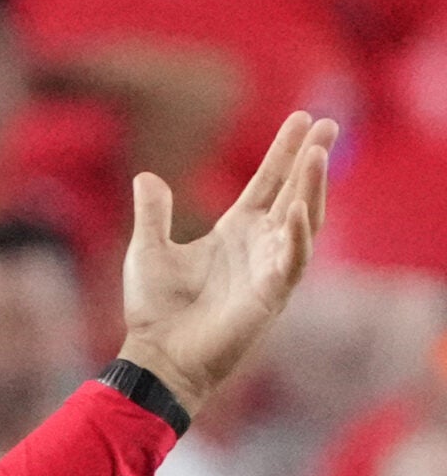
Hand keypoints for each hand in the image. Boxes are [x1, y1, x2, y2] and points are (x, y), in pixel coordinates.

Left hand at [118, 109, 336, 414]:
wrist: (158, 355)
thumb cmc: (156, 309)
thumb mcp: (148, 250)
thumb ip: (153, 214)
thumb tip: (146, 176)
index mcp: (234, 232)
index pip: (267, 183)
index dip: (284, 152)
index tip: (302, 119)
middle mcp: (259, 245)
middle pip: (294, 192)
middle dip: (312, 159)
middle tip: (329, 122)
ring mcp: (269, 269)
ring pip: (302, 220)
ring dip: (312, 188)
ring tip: (318, 154)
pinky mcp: (270, 295)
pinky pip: (291, 260)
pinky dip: (297, 235)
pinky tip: (298, 209)